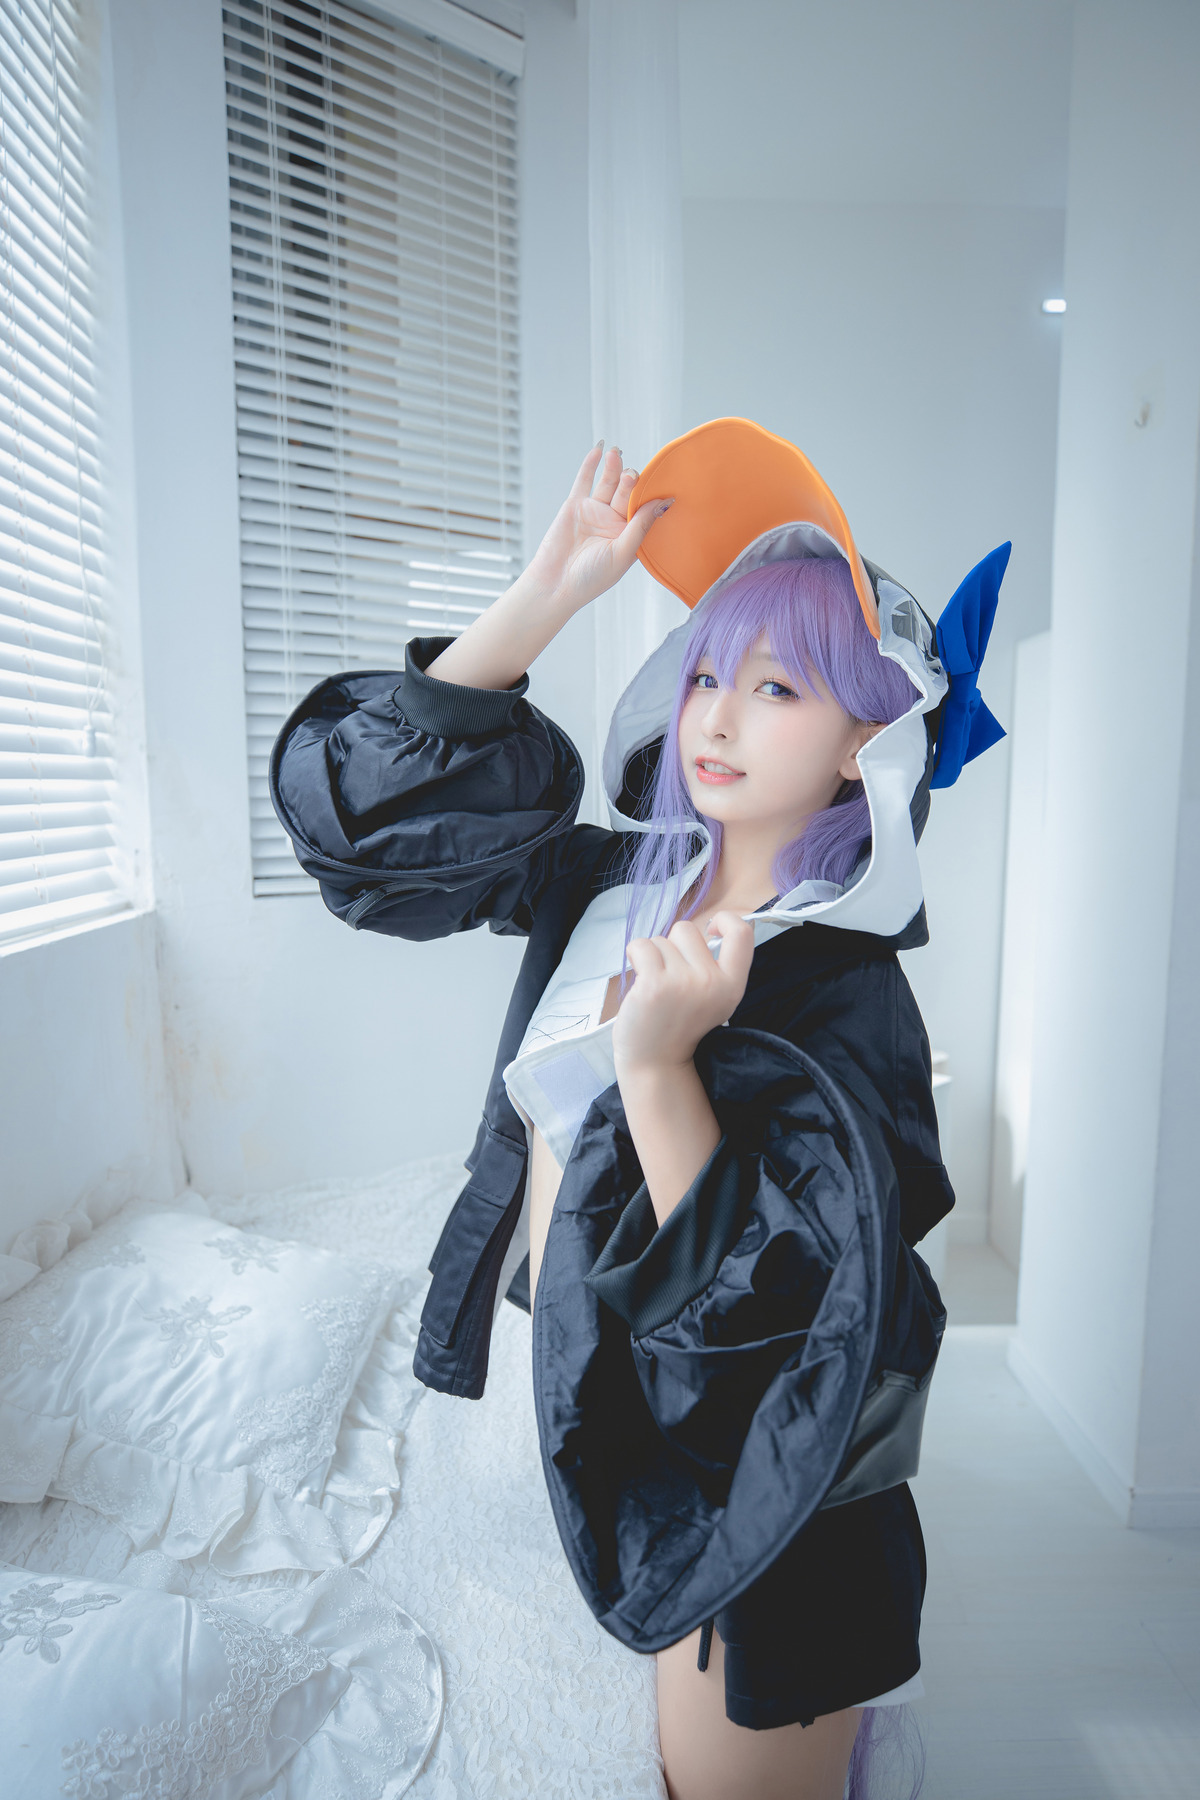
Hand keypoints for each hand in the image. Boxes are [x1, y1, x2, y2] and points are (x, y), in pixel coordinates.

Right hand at [523, 442, 672, 613]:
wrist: (555, 585)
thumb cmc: (591, 579)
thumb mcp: (622, 553)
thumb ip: (640, 526)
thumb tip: (663, 503)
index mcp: (630, 535)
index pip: (645, 508)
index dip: (652, 494)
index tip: (663, 482)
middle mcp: (614, 521)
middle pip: (627, 492)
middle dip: (631, 481)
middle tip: (631, 475)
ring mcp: (595, 511)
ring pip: (608, 483)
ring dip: (614, 467)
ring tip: (616, 454)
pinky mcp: (575, 506)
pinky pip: (585, 480)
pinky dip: (591, 465)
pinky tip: (599, 450)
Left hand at [611, 912, 754, 1073]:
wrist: (656, 1063)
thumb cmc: (679, 1025)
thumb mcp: (712, 999)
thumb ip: (713, 966)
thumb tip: (706, 927)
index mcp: (732, 986)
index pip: (742, 933)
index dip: (725, 920)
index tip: (709, 931)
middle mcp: (711, 983)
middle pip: (688, 929)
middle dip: (673, 945)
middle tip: (670, 977)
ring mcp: (682, 983)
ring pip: (661, 939)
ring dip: (653, 957)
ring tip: (656, 986)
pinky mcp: (653, 985)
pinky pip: (641, 946)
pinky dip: (636, 957)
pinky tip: (640, 980)